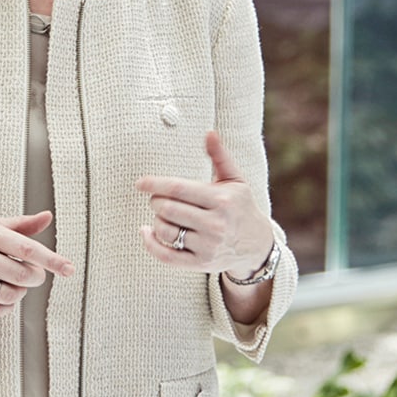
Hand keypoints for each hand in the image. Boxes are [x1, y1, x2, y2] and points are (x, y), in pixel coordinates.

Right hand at [0, 213, 73, 319]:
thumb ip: (19, 225)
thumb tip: (47, 217)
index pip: (27, 248)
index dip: (52, 260)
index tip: (69, 269)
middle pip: (23, 275)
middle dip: (34, 278)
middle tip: (31, 275)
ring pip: (10, 295)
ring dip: (18, 293)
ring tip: (11, 284)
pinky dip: (3, 307)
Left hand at [136, 131, 273, 276]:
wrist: (256, 245)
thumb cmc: (240, 206)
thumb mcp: (235, 180)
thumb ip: (220, 156)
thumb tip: (209, 133)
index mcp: (222, 200)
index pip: (179, 189)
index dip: (156, 184)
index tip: (140, 183)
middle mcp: (215, 225)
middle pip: (168, 209)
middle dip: (156, 201)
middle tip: (158, 199)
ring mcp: (208, 246)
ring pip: (165, 230)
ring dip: (156, 220)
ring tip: (164, 214)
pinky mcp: (200, 263)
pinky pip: (166, 256)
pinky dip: (150, 244)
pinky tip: (146, 232)